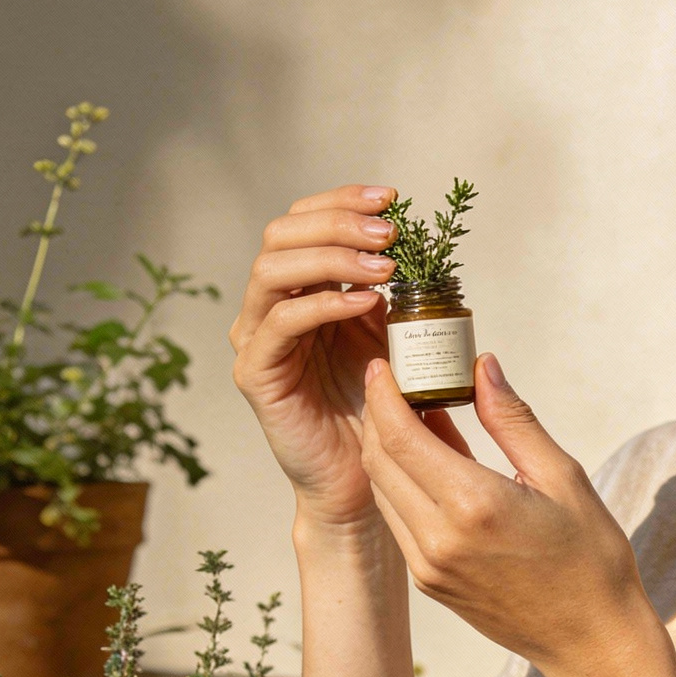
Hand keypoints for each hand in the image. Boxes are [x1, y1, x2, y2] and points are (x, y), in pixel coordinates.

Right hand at [230, 185, 400, 530]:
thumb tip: (419, 243)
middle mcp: (269, 306)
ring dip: (332, 258)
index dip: (343, 201)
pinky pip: (281, 324)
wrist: (363, 477)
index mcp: (298, 288)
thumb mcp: (390, 335)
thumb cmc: (377, 408)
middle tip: (390, 233)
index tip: (392, 199)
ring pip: (273, 270)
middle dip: (338, 222)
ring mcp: (256, 338)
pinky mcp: (256, 373)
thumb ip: (390, 291)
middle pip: (281, 234)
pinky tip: (367, 303)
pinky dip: (325, 304)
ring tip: (384, 266)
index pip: (303, 221)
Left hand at [358, 356, 658, 676]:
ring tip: (412, 414)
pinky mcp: (429, 584)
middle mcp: (438, 539)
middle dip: (378, 414)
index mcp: (474, 506)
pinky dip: (402, 483)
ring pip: (383, 491)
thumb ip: (512, 420)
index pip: (401, 436)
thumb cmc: (591, 559)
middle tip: (395, 380)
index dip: (384, 394)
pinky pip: (399, 520)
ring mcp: (428, 567)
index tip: (385, 364)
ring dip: (386, 449)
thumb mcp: (563, 478)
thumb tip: (482, 366)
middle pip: (380, 460)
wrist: (592, 643)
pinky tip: (428, 461)